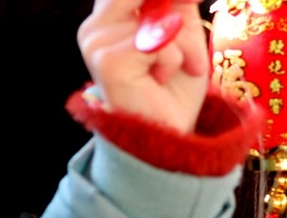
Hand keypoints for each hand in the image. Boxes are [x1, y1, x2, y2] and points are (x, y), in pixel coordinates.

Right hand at [78, 0, 208, 133]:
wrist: (171, 136)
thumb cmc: (175, 90)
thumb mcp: (183, 37)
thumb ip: (177, 5)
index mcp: (109, 18)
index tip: (188, 0)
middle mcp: (95, 26)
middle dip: (176, 14)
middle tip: (190, 22)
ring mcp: (96, 42)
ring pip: (158, 19)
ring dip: (183, 46)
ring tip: (181, 69)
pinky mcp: (108, 61)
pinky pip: (158, 44)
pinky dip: (174, 61)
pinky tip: (161, 79)